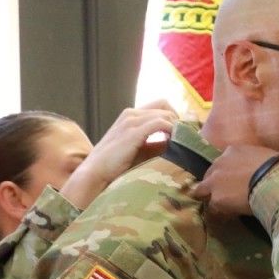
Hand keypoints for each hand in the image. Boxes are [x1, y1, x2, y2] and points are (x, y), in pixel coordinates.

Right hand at [58, 100, 178, 208]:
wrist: (95, 173)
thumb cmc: (115, 165)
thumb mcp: (139, 151)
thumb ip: (155, 145)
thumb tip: (175, 143)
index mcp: (131, 115)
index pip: (160, 105)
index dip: (174, 116)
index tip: (181, 133)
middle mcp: (131, 114)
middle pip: (165, 106)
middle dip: (178, 120)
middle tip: (184, 138)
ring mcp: (131, 121)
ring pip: (164, 114)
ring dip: (177, 127)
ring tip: (181, 143)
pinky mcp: (133, 132)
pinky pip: (160, 123)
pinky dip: (172, 130)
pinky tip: (174, 142)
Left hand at [192, 144, 278, 215]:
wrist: (274, 181)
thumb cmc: (276, 167)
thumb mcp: (264, 156)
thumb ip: (254, 161)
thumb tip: (260, 167)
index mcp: (232, 151)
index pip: (222, 163)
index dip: (226, 173)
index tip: (233, 180)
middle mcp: (219, 163)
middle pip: (209, 175)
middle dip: (215, 184)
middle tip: (227, 194)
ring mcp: (214, 181)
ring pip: (203, 191)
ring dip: (212, 197)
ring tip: (222, 206)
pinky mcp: (216, 198)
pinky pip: (213, 206)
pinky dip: (219, 210)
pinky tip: (229, 213)